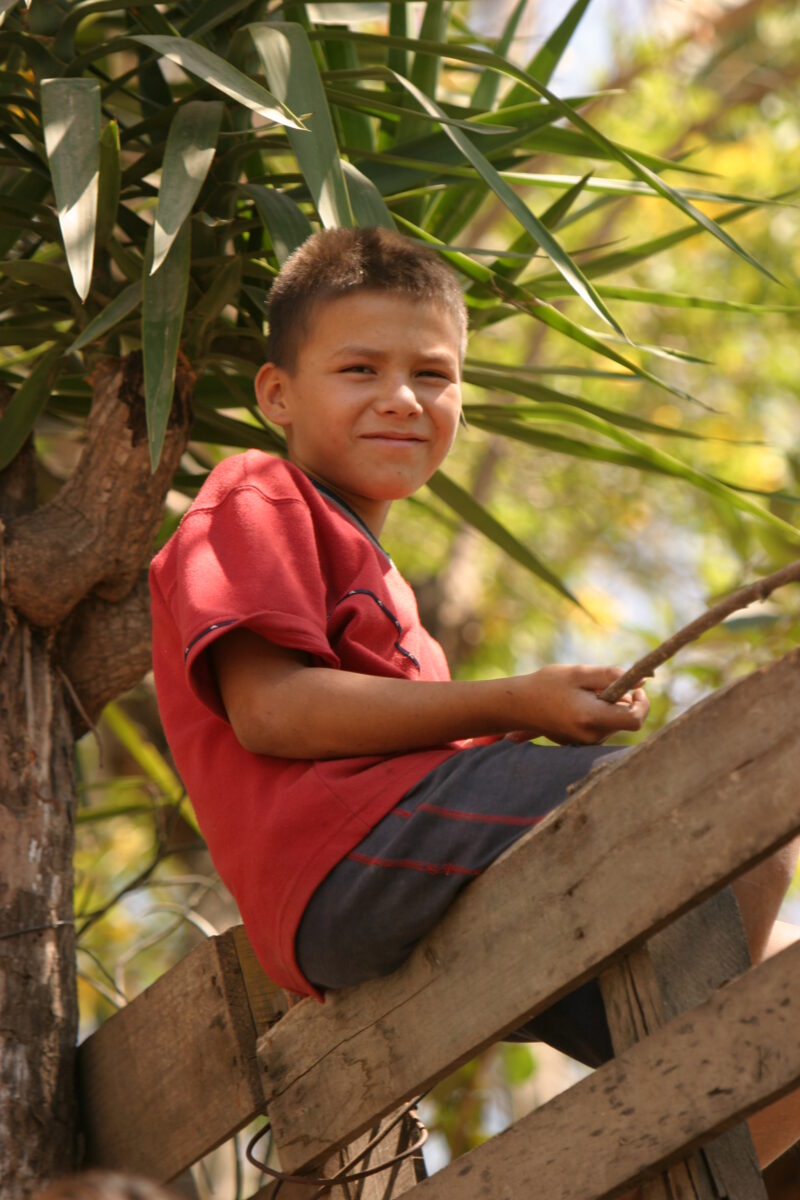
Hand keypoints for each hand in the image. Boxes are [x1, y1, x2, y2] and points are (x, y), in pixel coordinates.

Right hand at [511, 664, 648, 745]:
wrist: (519, 705)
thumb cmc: (548, 684)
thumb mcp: (579, 673)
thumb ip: (611, 675)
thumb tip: (643, 680)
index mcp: (592, 718)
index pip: (635, 720)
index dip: (642, 703)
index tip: (635, 689)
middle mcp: (592, 736)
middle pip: (626, 720)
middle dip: (621, 700)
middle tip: (599, 685)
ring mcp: (587, 743)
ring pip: (615, 722)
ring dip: (609, 706)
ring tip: (583, 694)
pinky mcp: (583, 743)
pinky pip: (602, 727)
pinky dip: (599, 713)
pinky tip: (577, 705)